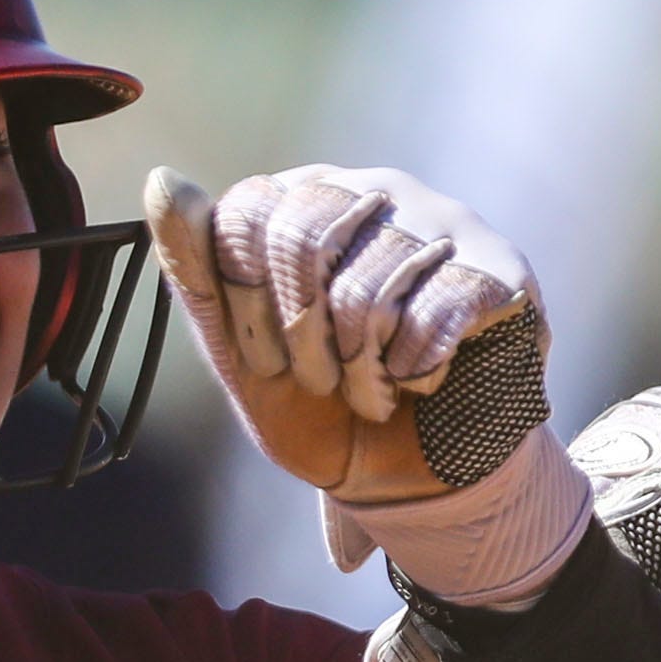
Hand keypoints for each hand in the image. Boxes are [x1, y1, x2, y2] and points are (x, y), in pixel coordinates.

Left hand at [146, 163, 589, 606]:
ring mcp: (443, 224)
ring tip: (373, 391)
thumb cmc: (322, 410)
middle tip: (323, 381)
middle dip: (301, 342)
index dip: (248, 308)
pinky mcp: (499, 270)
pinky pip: (432, 315)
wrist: (409, 481)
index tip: (270, 359)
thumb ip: (198, 273)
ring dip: (360, 374)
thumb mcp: (240, 354)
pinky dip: (413, 373)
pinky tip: (421, 383)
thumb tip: (160, 180)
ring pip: (367, 291)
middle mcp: (375, 191)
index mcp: (304, 200)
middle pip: (301, 240)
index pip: (245, 216)